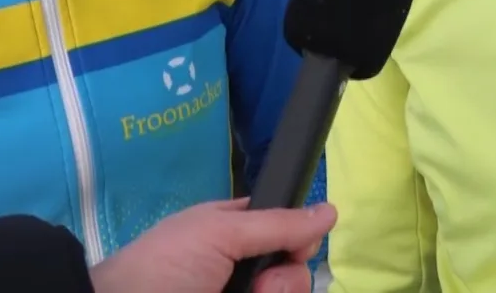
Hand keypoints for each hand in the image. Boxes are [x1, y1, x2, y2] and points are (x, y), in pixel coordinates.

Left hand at [89, 198, 336, 292]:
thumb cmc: (164, 267)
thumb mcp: (219, 233)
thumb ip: (277, 224)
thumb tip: (330, 211)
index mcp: (232, 236)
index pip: (286, 233)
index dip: (298, 241)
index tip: (295, 249)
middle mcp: (239, 271)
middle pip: (292, 274)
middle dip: (284, 281)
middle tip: (258, 288)